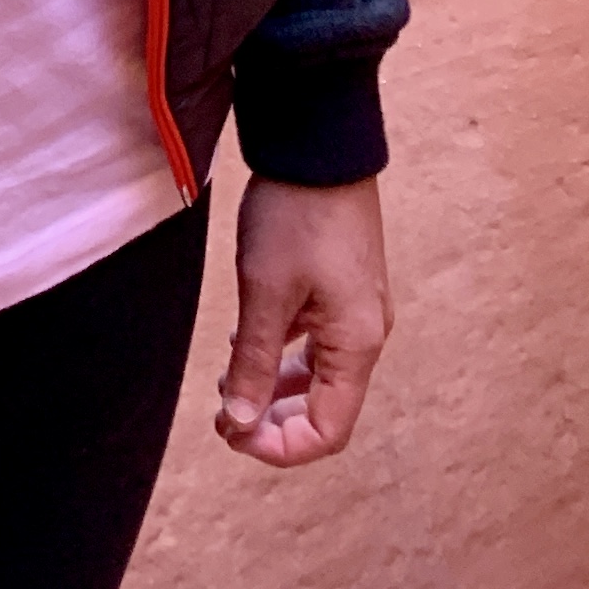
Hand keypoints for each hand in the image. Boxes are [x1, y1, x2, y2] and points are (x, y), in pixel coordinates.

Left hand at [215, 171, 390, 467]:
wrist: (320, 141)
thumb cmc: (295, 214)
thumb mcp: (264, 290)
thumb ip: (252, 362)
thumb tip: (241, 423)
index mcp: (356, 344)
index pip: (328, 430)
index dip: (279, 446)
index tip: (231, 432)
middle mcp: (365, 335)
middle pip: (324, 408)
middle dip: (273, 420)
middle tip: (223, 413)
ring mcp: (356, 310)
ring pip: (317, 376)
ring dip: (274, 388)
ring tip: (228, 380)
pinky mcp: (342, 287)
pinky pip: (314, 342)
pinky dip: (281, 353)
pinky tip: (244, 342)